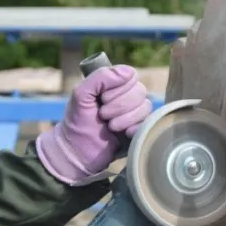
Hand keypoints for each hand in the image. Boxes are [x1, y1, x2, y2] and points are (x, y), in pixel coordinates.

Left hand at [36, 65, 151, 183]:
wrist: (77, 153)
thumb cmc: (76, 122)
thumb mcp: (81, 95)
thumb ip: (100, 77)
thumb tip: (128, 72)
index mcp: (113, 84)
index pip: (130, 76)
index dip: (117, 88)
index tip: (101, 99)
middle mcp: (127, 96)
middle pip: (140, 91)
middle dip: (119, 106)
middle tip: (103, 115)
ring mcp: (134, 113)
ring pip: (146, 107)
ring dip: (125, 119)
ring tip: (110, 127)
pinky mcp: (139, 129)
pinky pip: (149, 123)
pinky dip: (135, 129)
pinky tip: (124, 134)